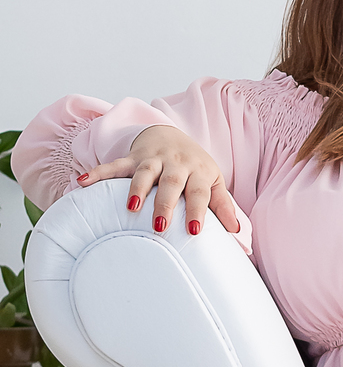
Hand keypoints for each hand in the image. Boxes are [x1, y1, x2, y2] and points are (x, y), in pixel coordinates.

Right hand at [77, 126, 240, 237]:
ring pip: (144, 173)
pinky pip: (113, 166)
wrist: (170, 134)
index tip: (195, 231)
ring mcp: (152, 159)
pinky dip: (98, 174)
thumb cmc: (194, 167)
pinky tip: (82, 183)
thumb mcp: (213, 181)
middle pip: (170, 183)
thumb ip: (223, 206)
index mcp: (198, 171)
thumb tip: (238, 232)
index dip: (197, 210)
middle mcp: (176, 163)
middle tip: (159, 226)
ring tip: (131, 206)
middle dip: (164, 204)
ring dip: (136, 188)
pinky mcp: (131, 158)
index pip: (199, 193)